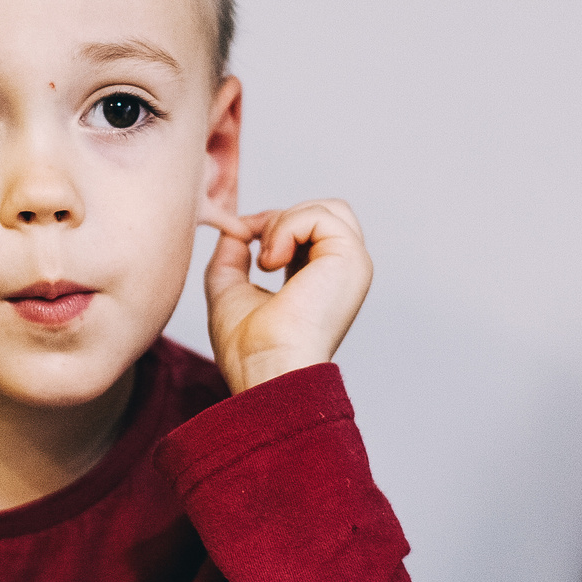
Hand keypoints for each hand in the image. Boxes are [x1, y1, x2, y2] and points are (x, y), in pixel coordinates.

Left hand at [199, 197, 372, 394]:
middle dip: (283, 218)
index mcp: (321, 281)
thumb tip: (234, 228)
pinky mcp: (351, 259)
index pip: (307, 230)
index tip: (239, 237)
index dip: (270, 224)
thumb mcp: (229, 290)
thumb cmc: (249, 349)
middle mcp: (342, 273)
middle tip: (258, 252)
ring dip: (283, 222)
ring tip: (266, 261)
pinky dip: (286, 228)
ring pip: (326, 209)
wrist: (266, 372)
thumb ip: (231, 256)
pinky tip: (271, 262)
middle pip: (326, 213)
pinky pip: (319, 215)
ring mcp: (352, 265)